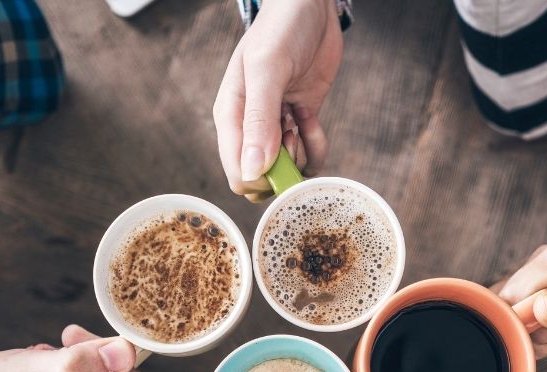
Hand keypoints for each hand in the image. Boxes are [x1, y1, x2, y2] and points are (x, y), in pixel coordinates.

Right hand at [213, 0, 342, 201]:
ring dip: (303, 153)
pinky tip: (310, 115)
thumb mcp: (268, 69)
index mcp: (230, 118)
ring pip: (288, 170)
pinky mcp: (299, 122)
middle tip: (293, 135)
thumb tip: (251, 170)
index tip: (284, 155)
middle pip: (264, 179)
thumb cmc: (281, 29)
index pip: (238, 174)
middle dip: (286, 170)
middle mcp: (249, 128)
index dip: (263, 180)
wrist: (310, 7)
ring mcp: (275, 127)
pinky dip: (316, 144)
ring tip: (302, 117)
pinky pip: (308, 155)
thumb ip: (259, 120)